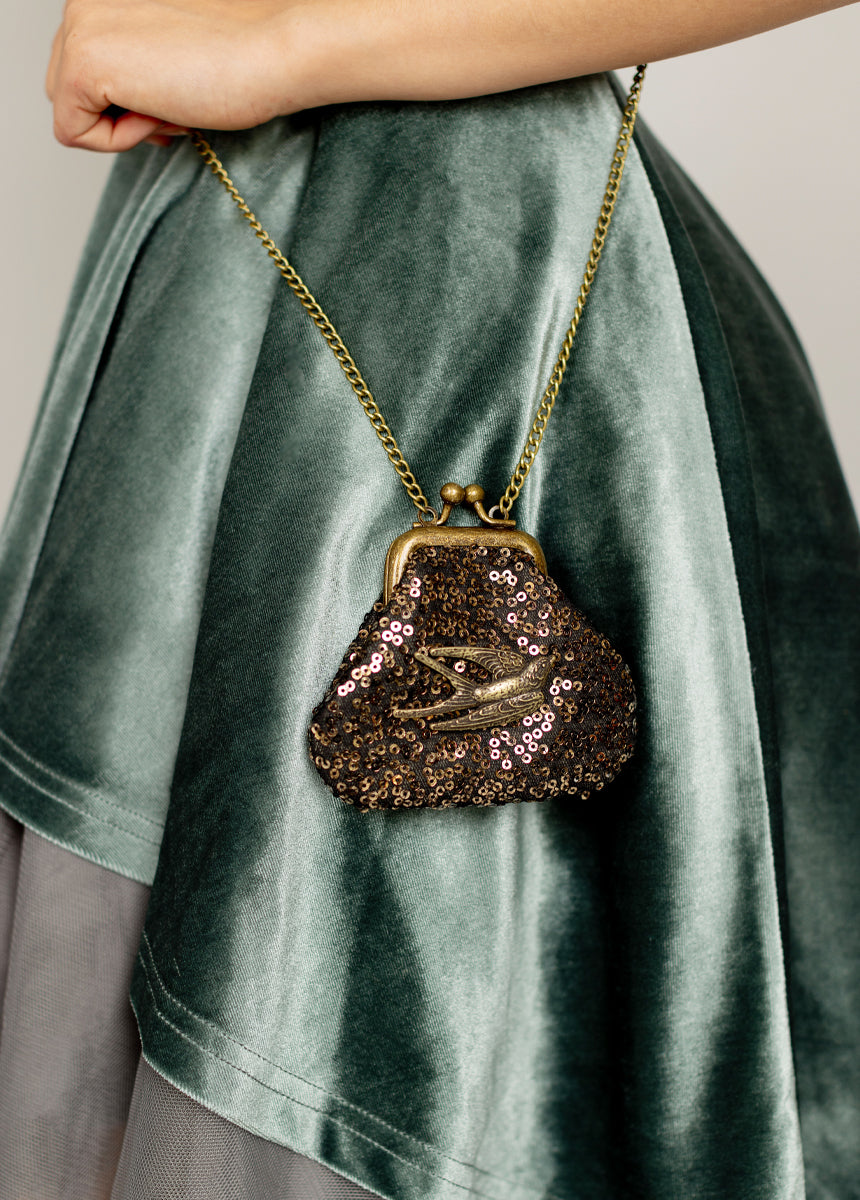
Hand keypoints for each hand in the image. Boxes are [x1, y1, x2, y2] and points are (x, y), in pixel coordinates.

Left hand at [46, 0, 311, 151]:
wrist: (273, 49)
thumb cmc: (243, 52)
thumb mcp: (172, 49)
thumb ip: (135, 58)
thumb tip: (120, 97)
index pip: (82, 65)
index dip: (126, 98)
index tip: (173, 96)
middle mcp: (82, 1)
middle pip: (66, 87)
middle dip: (117, 112)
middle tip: (175, 105)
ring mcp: (78, 28)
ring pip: (67, 108)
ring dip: (120, 125)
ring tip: (171, 104)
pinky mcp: (82, 65)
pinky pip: (73, 132)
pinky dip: (119, 141)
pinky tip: (162, 112)